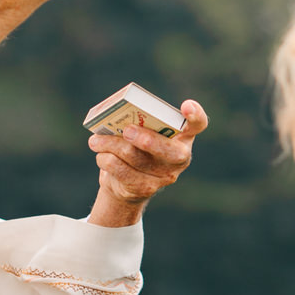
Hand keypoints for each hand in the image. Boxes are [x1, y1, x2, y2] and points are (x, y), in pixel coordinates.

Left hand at [88, 101, 206, 226]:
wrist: (126, 184)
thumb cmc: (136, 148)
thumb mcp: (141, 133)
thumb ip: (136, 124)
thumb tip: (115, 119)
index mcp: (183, 136)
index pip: (198, 124)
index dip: (195, 115)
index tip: (186, 106)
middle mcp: (180, 157)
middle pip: (169, 150)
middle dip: (146, 140)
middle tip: (127, 130)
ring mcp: (165, 176)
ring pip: (136, 158)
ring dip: (112, 145)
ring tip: (96, 140)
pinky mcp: (147, 189)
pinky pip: (123, 172)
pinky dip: (107, 160)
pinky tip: (100, 155)